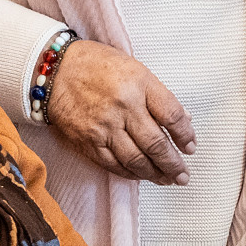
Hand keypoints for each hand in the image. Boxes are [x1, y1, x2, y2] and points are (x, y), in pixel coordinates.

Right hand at [47, 39, 196, 184]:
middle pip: (156, 143)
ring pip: (135, 159)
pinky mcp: (87, 141)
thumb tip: (183, 118)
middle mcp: (123, 107)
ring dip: (154, 174)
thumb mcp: (135, 69)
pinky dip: (130, 173)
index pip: (172, 115)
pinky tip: (141, 175)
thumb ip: (158, 95)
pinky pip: (113, 164)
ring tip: (167, 180)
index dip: (186, 135)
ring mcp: (104, 126)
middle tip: (184, 176)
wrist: (55, 70)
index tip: (191, 147)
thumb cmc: (98, 65)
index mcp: (139, 84)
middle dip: (173, 164)